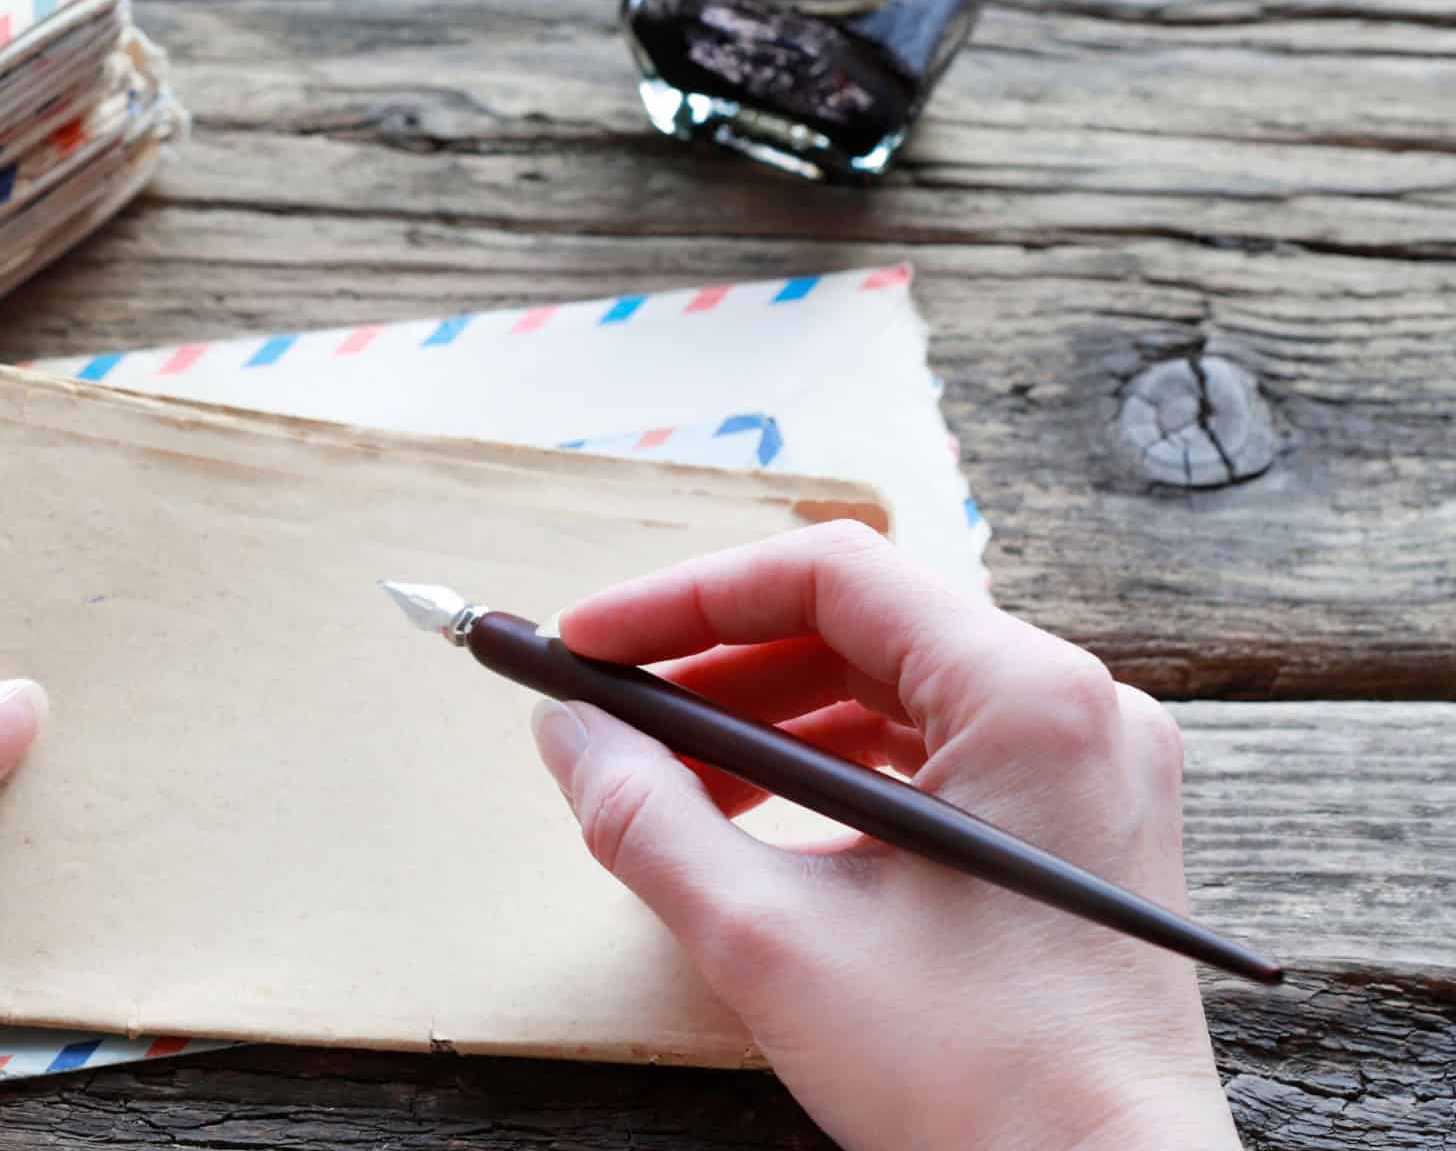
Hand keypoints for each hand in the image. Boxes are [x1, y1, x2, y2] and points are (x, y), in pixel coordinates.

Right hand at [532, 521, 1237, 1150]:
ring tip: (668, 786)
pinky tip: (756, 829)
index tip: (589, 643)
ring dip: (766, 724)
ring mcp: (1087, 770)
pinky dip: (833, 776)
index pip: (830, 574)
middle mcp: (1077, 708)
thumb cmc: (982, 1079)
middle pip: (860, 626)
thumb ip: (647, 817)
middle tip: (610, 713)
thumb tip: (567, 733)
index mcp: (1028, 698)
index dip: (687, 597)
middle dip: (716, 666)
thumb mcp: (772, 941)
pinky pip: (934, 756)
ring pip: (892, 692)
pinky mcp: (1075, 830)